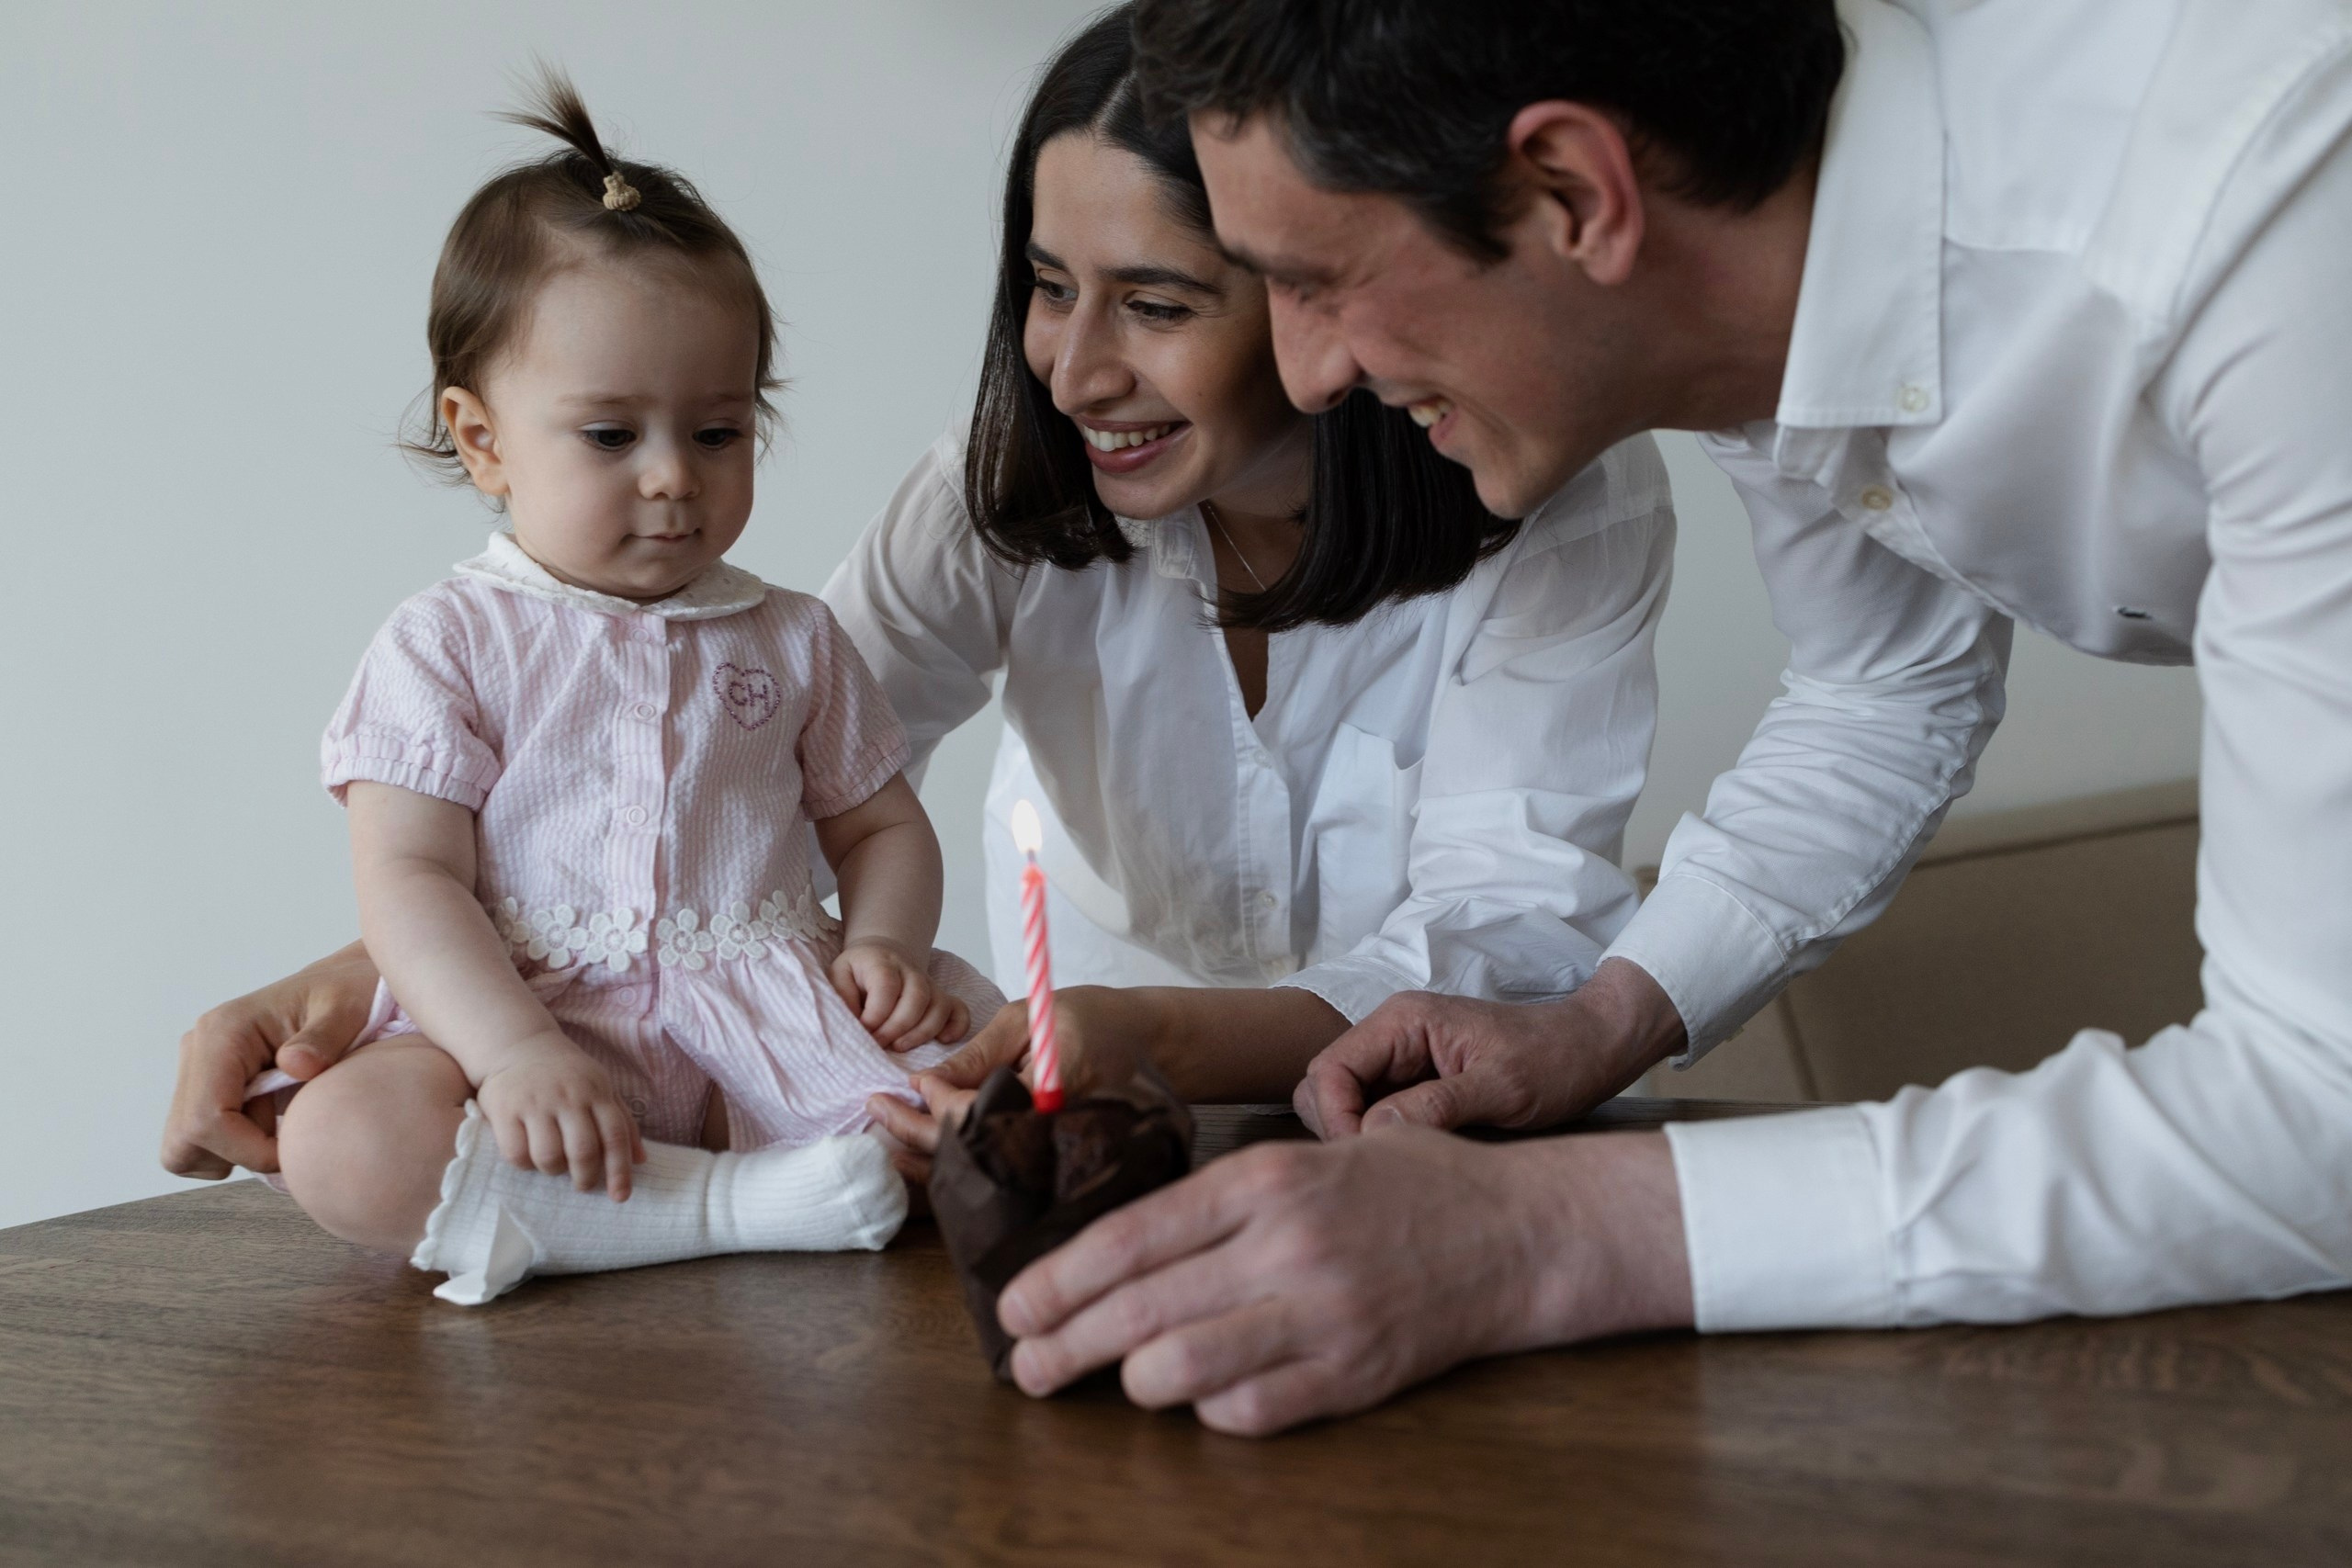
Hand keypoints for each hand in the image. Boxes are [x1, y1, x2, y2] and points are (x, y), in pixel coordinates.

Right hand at [162, 942, 380, 1178]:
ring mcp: (197, 1068)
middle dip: (237, 1154)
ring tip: (280, 1119)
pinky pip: (198, 1141)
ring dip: (233, 1152)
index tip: (293, 1153)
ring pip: (184, 1146)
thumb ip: (325, 1037)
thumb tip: (296, 1064)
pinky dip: (232, 1147)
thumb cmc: (347, 997)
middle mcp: (199, 1049)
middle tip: (286, 1138)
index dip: (247, 1151)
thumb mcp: (347, 1010)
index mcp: (224, 1031)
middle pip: (184, 1140)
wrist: (341, 988)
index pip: (206, 1119)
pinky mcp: (204, 1085)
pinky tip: (270, 1118)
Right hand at [474, 1033, 645, 1200]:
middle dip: (585, 1178)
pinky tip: (528, 1156)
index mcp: (596, 1092)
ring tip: (554, 1166)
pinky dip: (524, 1164)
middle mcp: (568, 1096)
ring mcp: (535, 1102)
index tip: (620, 1196)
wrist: (520, 1044)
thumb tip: (640, 1160)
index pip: (615, 1136)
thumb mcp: (601, 1087)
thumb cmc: (567, 1074)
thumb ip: (621, 1122)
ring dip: (553, 1171)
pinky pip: (516, 1153)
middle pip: (583, 1151)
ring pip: (549, 1157)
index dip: (620, 1170)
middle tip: (582, 1184)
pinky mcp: (505, 1108)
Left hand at [830, 939, 968, 1049]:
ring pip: (939, 1007)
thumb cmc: (857, 972)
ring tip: (900, 1047)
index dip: (875, 1014)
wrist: (881, 955)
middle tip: (879, 1044)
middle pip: (916, 997)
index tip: (863, 1031)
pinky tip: (943, 1041)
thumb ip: (842, 997)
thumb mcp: (838, 976)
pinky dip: (957, 1027)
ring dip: (921, 1032)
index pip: (886, 986)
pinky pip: (959, 1010)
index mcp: (882, 962)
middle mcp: (911, 972)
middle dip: (897, 1027)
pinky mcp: (942, 997)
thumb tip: (851, 1026)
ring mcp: (930, 985)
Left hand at [861, 987, 1159, 1183]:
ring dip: (930, 1156)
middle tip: (875, 1108)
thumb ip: (978, 1053)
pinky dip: (958, 1160)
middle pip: (971, 1152)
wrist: (1150, 1040)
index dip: (937, 1101)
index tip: (909, 1082)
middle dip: (916, 1133)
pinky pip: (997, 1166)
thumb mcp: (1028, 1019)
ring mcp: (1052, 1152)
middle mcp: (1051, 1135)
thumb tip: (925, 1082)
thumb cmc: (1092, 1018)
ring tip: (886, 1136)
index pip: (978, 1114)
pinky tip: (924, 1149)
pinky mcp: (1050, 1156)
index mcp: (1050, 1095)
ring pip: (981, 1169)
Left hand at [996, 1125, 1692, 1434]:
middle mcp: (1286, 1246)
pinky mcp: (1355, 1375)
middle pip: (1139, 1311)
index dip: (1057, 1282)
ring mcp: (1322, 1316)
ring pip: (1183, 1369)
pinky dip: (1211, 1410)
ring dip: (1132, 1383)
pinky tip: (1205, 1394)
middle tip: (1027, 1370)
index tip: (1013, 1310)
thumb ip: (1224, 1198)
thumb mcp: (1311, 1154)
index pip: (1129, 1239)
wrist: (1521, 1231)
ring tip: (1115, 1382)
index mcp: (1266, 1180)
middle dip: (1064, 1347)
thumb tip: (1121, 1248)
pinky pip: (1249, 1412)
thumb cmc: (1409, 1184)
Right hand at [1295, 959, 1685, 1138]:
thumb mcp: (1504, 1087)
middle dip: (1338, 1130)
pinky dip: (1380, 1140)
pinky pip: (1374, 1113)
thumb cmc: (1556, 1060)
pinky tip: (1410, 1163)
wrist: (1594, 1049)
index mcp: (1403, 1022)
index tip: (1365, 1160)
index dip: (1335, 1118)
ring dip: (1358, 1138)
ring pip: (1344, 1104)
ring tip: (1397, 1168)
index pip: (1329, 1070)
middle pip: (1325, 1087)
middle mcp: (1391, 1037)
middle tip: (1379, 1169)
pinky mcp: (1415, 1085)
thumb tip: (1375, 1131)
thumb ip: (1438, 1105)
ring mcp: (1401, 1061)